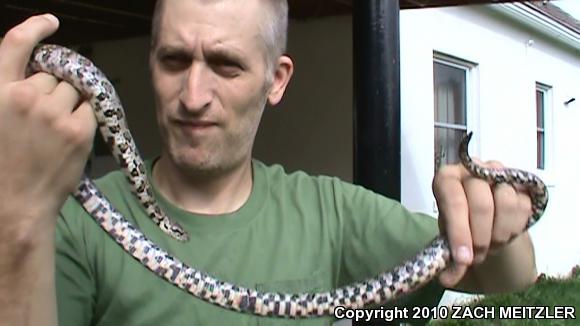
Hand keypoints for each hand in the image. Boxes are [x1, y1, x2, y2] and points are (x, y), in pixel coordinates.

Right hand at [0, 14, 96, 237]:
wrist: (16, 204)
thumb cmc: (3, 164)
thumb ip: (11, 94)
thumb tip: (39, 75)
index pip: (14, 45)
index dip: (35, 28)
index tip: (50, 23)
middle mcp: (24, 97)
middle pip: (53, 74)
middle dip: (53, 88)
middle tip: (45, 117)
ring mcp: (54, 113)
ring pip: (74, 91)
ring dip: (69, 103)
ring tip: (55, 131)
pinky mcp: (78, 129)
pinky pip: (89, 109)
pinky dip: (84, 118)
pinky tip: (69, 137)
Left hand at [432, 159, 532, 287]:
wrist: (483, 220)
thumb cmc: (461, 225)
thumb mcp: (449, 238)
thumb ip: (450, 257)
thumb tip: (447, 278)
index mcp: (447, 178)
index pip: (453, 200)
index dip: (459, 232)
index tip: (463, 259)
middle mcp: (472, 170)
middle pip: (481, 203)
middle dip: (480, 238)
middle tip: (477, 257)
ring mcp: (499, 173)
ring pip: (507, 203)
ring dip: (499, 233)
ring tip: (490, 245)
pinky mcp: (521, 183)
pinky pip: (524, 206)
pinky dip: (515, 228)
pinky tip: (504, 234)